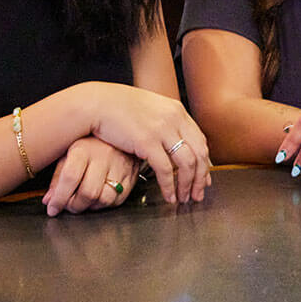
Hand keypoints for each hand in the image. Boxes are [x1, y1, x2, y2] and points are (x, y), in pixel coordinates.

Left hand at [43, 136, 138, 216]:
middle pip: (89, 192)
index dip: (59, 198)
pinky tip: (97, 198)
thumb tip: (49, 200)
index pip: (70, 177)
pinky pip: (117, 200)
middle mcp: (104, 157)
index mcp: (84, 148)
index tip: (52, 208)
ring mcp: (120, 167)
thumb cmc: (89, 142)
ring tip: (83, 201)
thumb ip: (58, 177)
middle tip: (68, 205)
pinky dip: (104, 205)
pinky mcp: (131, 177)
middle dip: (75, 206)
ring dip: (90, 207)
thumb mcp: (68, 152)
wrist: (120, 129)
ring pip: (105, 199)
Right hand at [84, 84, 211, 204]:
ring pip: (187, 163)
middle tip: (198, 195)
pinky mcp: (147, 141)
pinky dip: (169, 186)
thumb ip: (165, 123)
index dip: (204, 163)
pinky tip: (168, 196)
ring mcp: (162, 130)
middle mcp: (174, 119)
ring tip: (184, 198)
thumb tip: (173, 142)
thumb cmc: (118, 108)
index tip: (204, 178)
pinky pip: (165, 170)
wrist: (96, 103)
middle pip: (199, 153)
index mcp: (176, 111)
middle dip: (201, 178)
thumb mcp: (150, 109)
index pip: (200, 140)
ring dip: (188, 185)